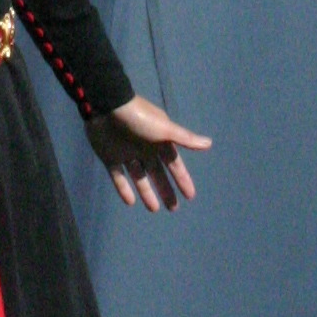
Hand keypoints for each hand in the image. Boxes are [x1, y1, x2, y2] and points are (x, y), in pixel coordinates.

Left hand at [86, 95, 210, 213]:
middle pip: (158, 174)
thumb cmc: (138, 118)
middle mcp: (144, 149)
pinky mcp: (110, 157)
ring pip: (139, 177)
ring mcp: (127, 153)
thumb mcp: (164, 129)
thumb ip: (185, 139)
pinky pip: (118, 176)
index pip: (174, 164)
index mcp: (159, 141)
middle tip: (173, 208)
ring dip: (147, 193)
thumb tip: (209, 144)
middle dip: (166, 190)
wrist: (106, 107)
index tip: (190, 196)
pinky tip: (130, 202)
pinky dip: (123, 189)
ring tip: (154, 209)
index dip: (182, 179)